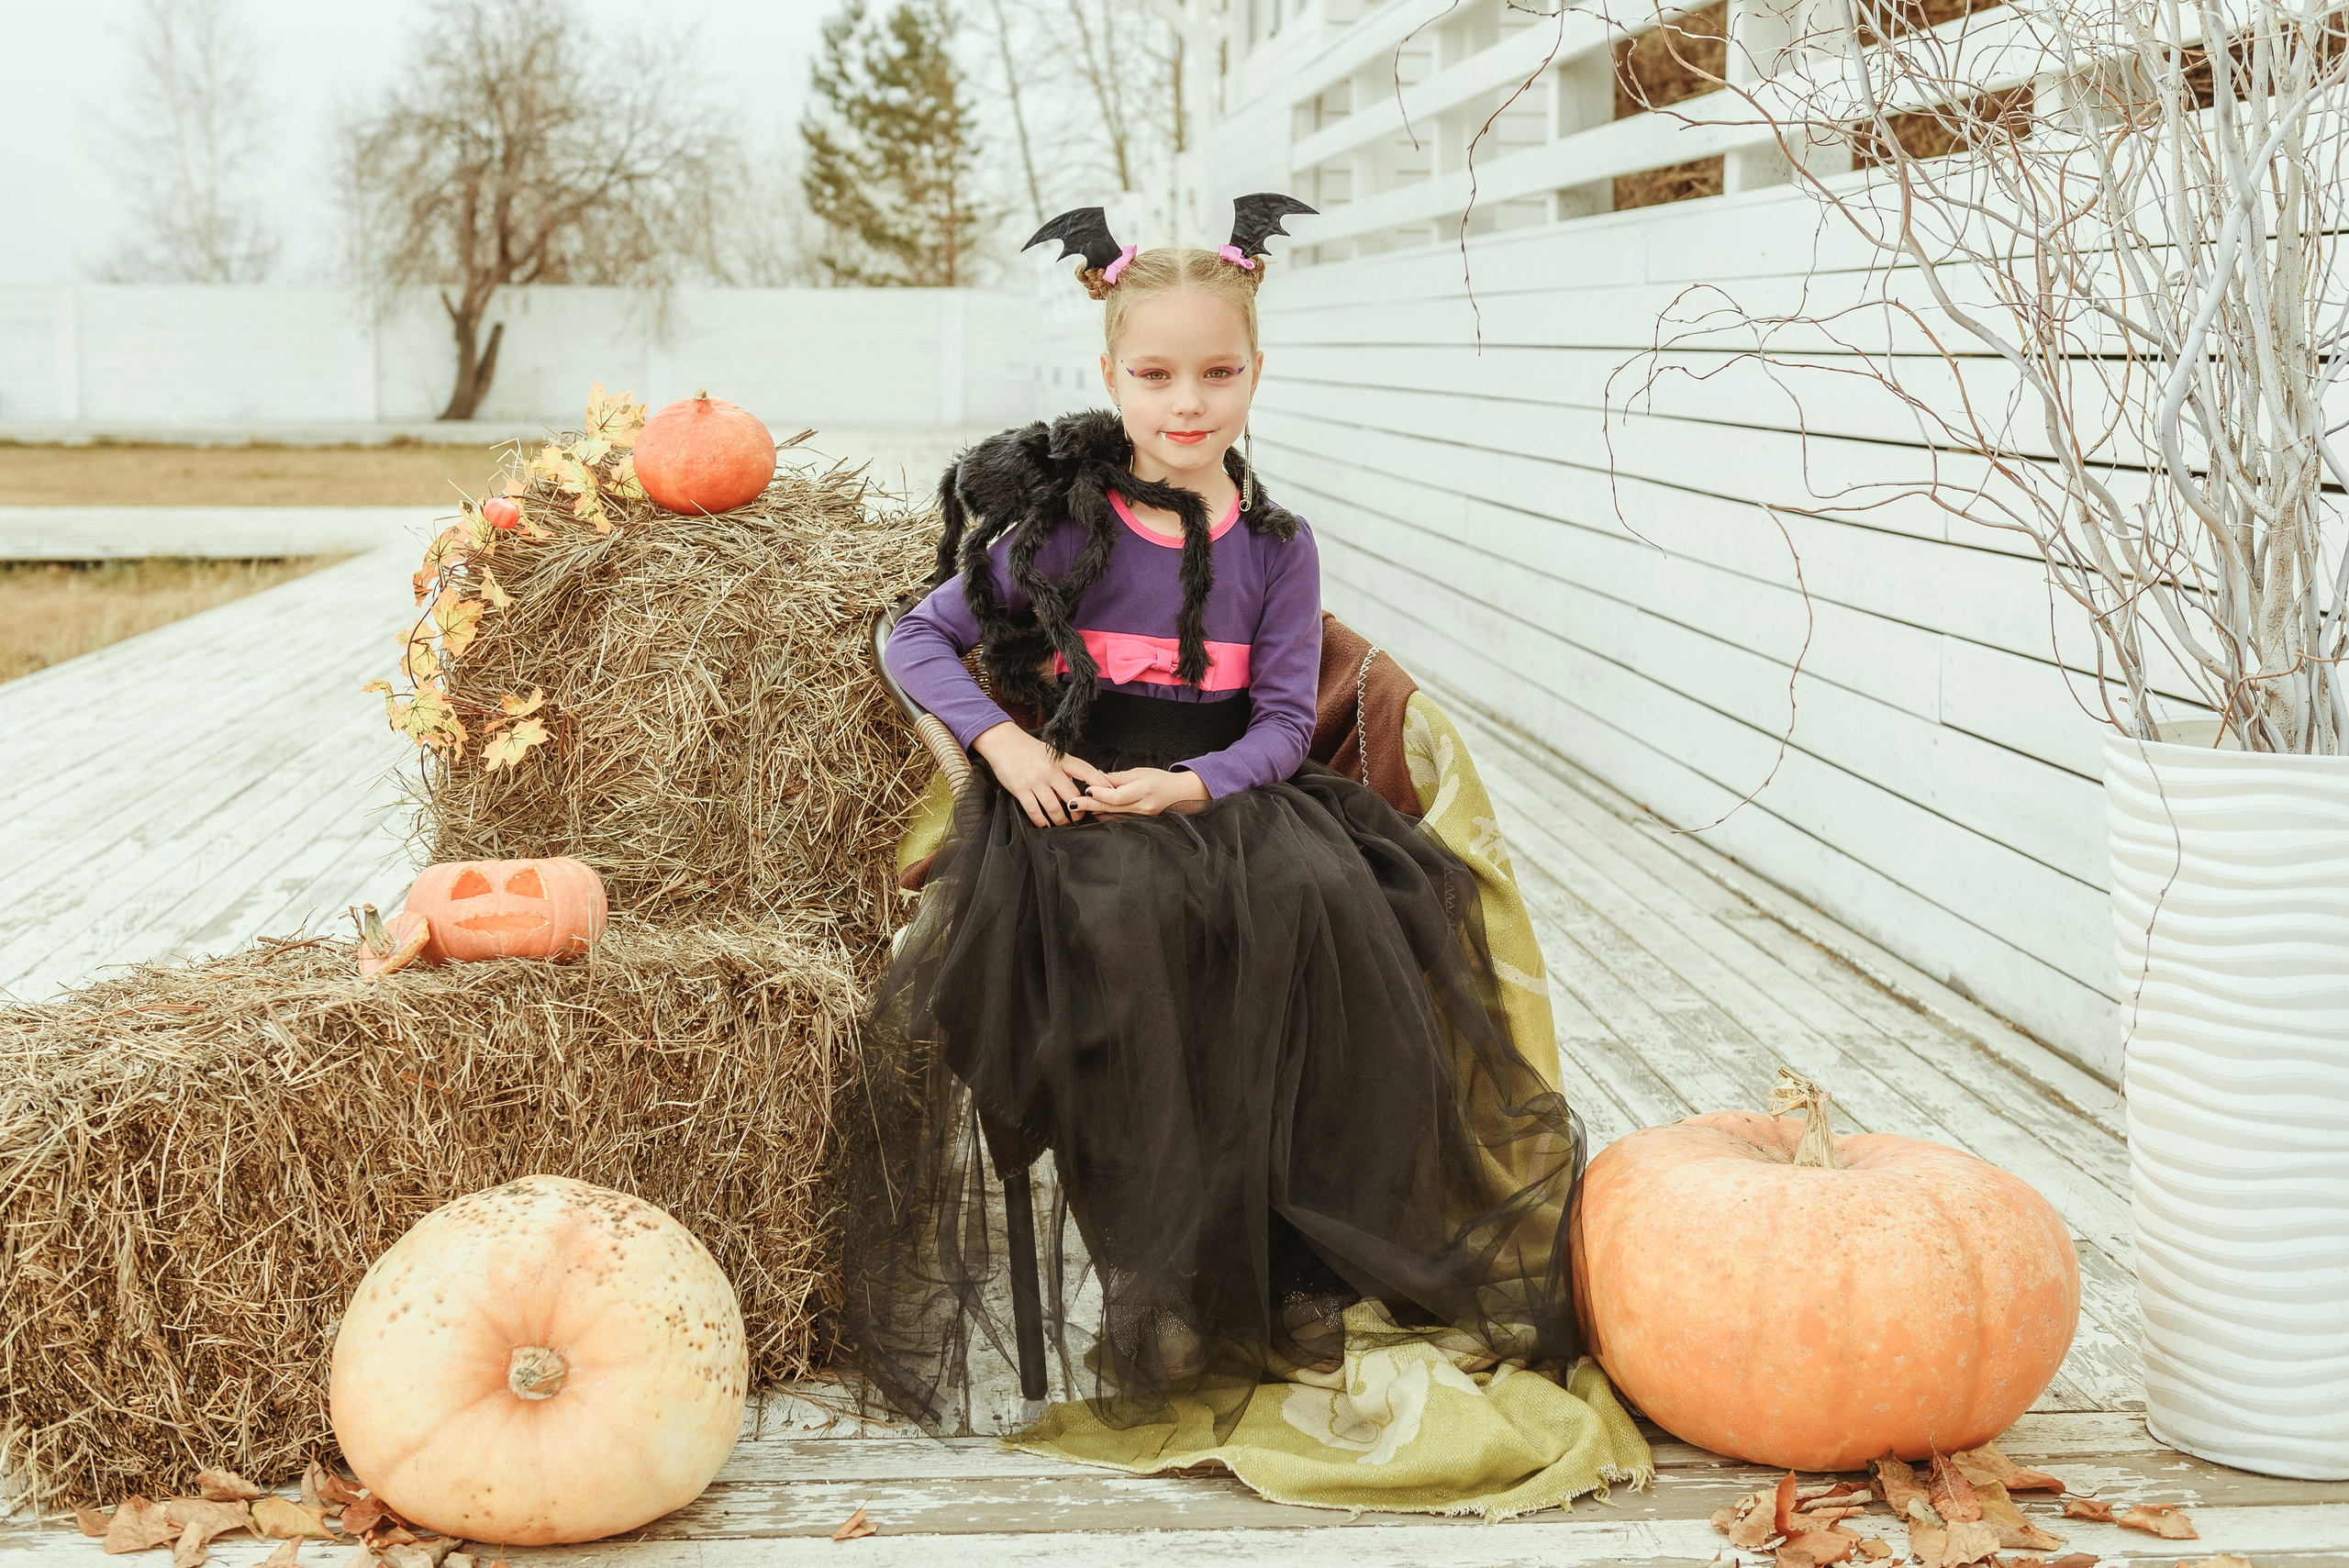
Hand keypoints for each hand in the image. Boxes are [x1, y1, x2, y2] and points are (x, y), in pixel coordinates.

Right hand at [972, 722, 1110, 826]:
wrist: (1003, 743)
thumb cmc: (1030, 750)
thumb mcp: (1052, 755)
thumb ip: (1067, 769)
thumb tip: (1084, 787)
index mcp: (1062, 760)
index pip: (1087, 772)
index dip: (1101, 785)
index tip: (1110, 796)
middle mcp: (1050, 770)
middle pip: (1072, 796)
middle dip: (1079, 811)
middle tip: (1080, 819)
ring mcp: (1035, 781)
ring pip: (1055, 808)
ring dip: (1061, 820)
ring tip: (1063, 824)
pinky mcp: (1021, 790)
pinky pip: (1035, 811)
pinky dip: (1042, 821)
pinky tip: (1045, 824)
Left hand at [1076, 766, 1210, 817]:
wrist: (1181, 794)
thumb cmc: (1161, 780)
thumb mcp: (1141, 772)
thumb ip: (1118, 778)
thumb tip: (1098, 778)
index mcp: (1143, 791)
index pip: (1117, 796)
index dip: (1100, 794)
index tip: (1087, 789)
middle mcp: (1142, 807)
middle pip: (1111, 808)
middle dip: (1089, 805)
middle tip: (1072, 803)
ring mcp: (1142, 817)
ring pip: (1113, 816)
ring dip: (1095, 811)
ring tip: (1078, 807)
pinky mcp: (1140, 822)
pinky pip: (1119, 820)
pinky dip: (1106, 816)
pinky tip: (1094, 812)